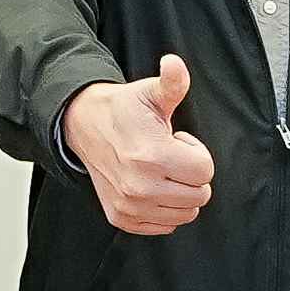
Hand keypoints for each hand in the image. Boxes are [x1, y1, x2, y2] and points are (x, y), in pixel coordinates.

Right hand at [70, 54, 218, 236]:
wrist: (84, 126)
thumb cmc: (124, 110)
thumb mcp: (150, 93)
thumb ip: (172, 82)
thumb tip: (174, 64)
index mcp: (153, 156)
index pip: (205, 171)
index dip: (195, 152)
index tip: (176, 141)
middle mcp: (140, 187)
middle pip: (200, 195)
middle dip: (191, 174)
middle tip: (169, 155)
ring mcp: (130, 206)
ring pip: (186, 214)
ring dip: (180, 193)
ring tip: (160, 169)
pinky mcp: (122, 218)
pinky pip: (165, 226)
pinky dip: (165, 209)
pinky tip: (151, 186)